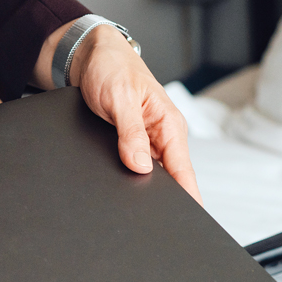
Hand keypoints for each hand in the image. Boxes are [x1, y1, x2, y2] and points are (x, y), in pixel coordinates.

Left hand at [34, 21, 201, 202]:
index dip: (189, 197)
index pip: (184, 170)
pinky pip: (137, 167)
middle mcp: (163, 135)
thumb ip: (130, 133)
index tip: (190, 220)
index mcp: (168, 124)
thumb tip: (140, 166)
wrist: (91, 55)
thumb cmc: (110, 67)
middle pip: (171, 178)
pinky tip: (127, 191)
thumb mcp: (119, 99)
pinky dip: (133, 179)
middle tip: (159, 226)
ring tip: (142, 215)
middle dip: (167, 201)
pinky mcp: (133, 143)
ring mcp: (148, 141)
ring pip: (153, 175)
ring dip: (147, 190)